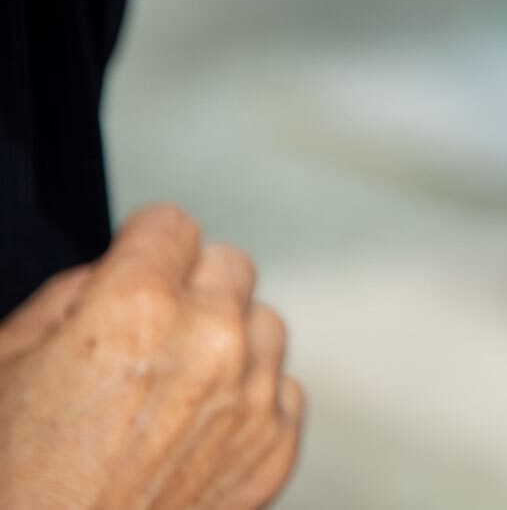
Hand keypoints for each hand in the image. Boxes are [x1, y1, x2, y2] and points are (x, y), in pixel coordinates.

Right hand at [0, 205, 302, 507]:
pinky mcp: (275, 448)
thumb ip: (71, 295)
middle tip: (145, 338)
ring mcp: (251, 398)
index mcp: (137, 309)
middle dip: (189, 290)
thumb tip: (116, 267)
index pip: (172, 224)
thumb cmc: (12, 480)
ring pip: (262, 324)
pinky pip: (280, 389)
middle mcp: (210, 343)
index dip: (141, 249)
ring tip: (168, 390)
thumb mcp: (5, 360)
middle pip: (228, 266)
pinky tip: (192, 431)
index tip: (131, 270)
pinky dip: (247, 402)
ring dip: (227, 343)